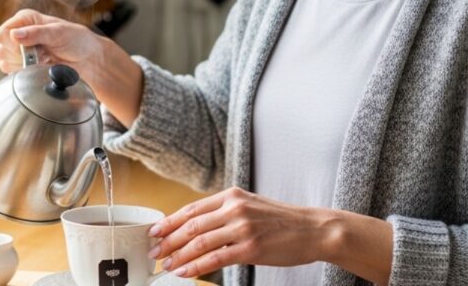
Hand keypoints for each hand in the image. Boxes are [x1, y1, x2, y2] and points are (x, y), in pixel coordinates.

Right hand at [0, 9, 144, 125]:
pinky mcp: (24, 68)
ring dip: (25, 65)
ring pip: (5, 63)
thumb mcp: (59, 32)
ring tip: (44, 59)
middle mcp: (19, 34)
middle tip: (41, 53)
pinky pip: (13, 75)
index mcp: (25, 20)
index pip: (2, 33)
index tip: (28, 47)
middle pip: (1, 50)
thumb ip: (37, 33)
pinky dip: (27, 74)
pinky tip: (42, 68)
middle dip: (21, 56)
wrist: (88, 60)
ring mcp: (20, 53)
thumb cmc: (77, 40)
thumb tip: (15, 35)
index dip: (12, 43)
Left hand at [149, 187, 392, 283]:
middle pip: (190, 225)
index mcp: (231, 196)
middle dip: (168, 240)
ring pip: (199, 242)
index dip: (169, 222)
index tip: (154, 232)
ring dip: (178, 256)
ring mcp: (242, 227)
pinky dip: (196, 266)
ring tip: (167, 265)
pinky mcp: (250, 247)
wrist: (313, 229)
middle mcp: (234, 208)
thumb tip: (195, 228)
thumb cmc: (281, 221)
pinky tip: (186, 272)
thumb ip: (224, 213)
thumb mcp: (250, 206)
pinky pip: (215, 258)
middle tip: (154, 252)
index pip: (191, 209)